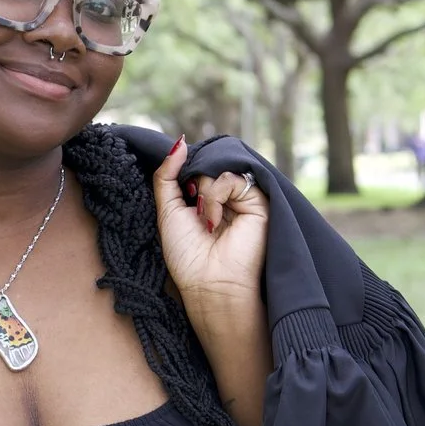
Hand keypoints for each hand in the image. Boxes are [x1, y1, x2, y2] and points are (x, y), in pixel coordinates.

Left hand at [151, 137, 267, 313]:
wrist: (210, 283)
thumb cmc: (187, 255)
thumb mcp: (167, 210)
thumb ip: (167, 175)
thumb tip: (180, 142)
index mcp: (203, 201)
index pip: (194, 169)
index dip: (184, 174)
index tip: (181, 193)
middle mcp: (224, 198)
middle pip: (205, 166)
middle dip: (193, 184)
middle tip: (194, 211)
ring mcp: (241, 199)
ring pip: (216, 171)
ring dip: (204, 195)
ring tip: (207, 223)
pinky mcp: (257, 201)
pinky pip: (231, 179)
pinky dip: (217, 197)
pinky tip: (216, 221)